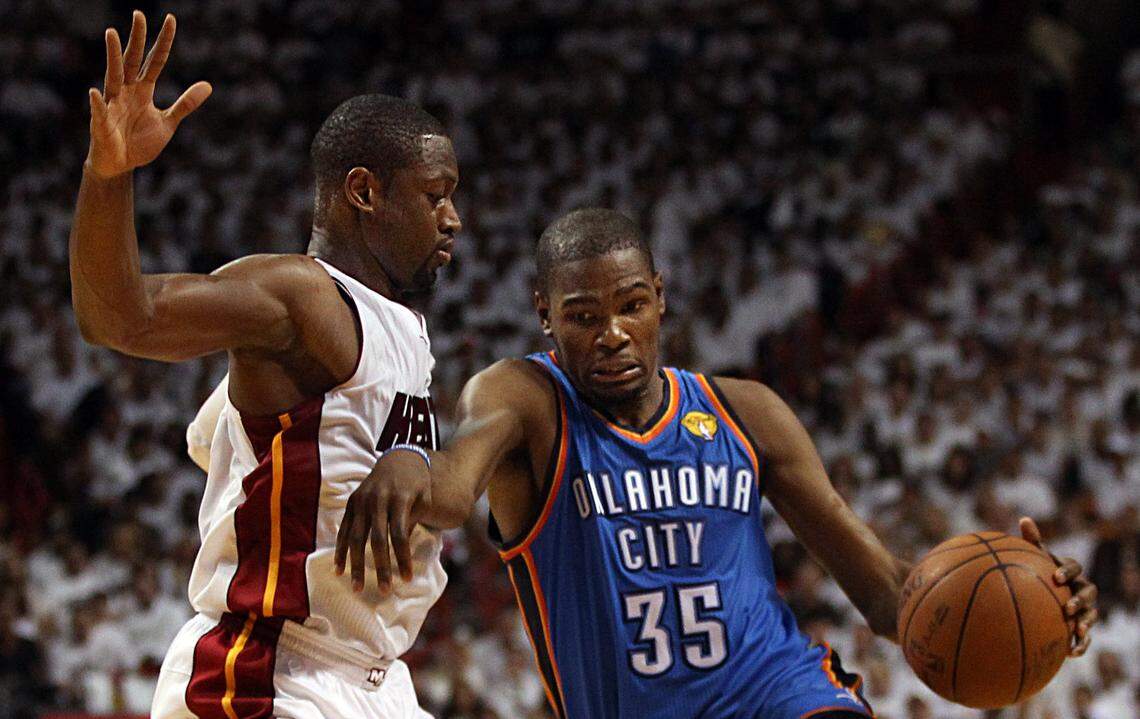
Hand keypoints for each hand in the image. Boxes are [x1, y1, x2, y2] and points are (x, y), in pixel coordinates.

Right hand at [87, 10, 211, 178]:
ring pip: (113, 76)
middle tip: (139, 13)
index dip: (163, 42)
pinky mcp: (102, 124)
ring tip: (112, 34)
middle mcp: (126, 91)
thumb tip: (208, 85)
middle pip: (132, 60)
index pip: (155, 61)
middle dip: (136, 38)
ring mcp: (112, 105)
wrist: (121, 164)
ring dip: (113, 56)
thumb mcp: (168, 121)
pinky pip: (99, 112)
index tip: (171, 19)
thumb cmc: (140, 141)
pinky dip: (97, 104)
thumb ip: (185, 104)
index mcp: (143, 90)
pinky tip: (94, 93)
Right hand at [334, 449, 431, 593]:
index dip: (402, 558)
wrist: (400, 459)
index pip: (399, 534)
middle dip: (381, 567)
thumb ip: (413, 522)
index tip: (407, 578)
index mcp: (399, 498)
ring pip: (355, 537)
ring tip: (358, 588)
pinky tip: (340, 570)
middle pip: (376, 539)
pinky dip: (340, 550)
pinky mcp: (351, 502)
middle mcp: (377, 499)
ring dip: (356, 565)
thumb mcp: (423, 500)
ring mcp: (361, 500)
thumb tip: (401, 552)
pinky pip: (343, 530)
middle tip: (385, 591)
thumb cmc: (417, 485)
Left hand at [1019, 517, 1098, 655]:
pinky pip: (1087, 637)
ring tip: (1076, 629)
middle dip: (1080, 600)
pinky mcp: (1083, 626)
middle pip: (1089, 593)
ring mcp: (1086, 608)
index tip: (1055, 577)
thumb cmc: (1041, 572)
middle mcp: (1082, 589)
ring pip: (1092, 615)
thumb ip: (1032, 541)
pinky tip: (1071, 653)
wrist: (1048, 596)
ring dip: (1085, 622)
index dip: (1067, 571)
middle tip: (1068, 606)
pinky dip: (1082, 644)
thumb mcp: (1036, 558)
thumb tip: (1024, 518)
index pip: (1075, 567)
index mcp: (1071, 571)